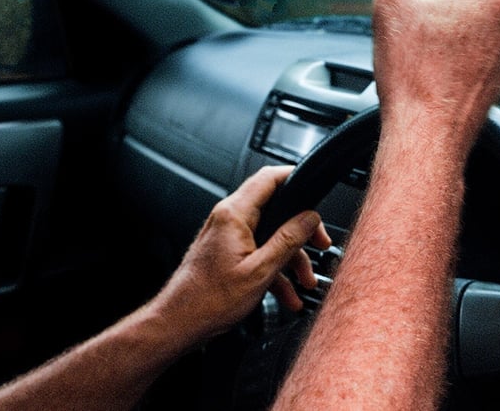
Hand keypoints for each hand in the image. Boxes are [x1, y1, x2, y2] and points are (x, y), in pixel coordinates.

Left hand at [152, 166, 329, 340]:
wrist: (178, 323)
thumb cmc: (208, 301)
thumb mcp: (260, 271)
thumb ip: (288, 240)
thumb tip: (309, 218)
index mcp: (234, 215)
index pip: (269, 179)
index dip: (295, 177)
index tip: (315, 189)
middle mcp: (228, 219)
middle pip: (276, 210)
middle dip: (302, 231)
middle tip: (320, 244)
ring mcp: (227, 236)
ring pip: (270, 236)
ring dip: (291, 259)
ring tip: (305, 282)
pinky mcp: (227, 252)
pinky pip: (259, 252)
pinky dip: (275, 270)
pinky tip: (287, 294)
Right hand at [372, 0, 499, 147]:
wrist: (427, 134)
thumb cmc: (415, 72)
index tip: (411, 10)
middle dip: (428, 6)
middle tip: (415, 36)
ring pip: (457, 21)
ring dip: (435, 31)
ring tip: (423, 57)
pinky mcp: (496, 76)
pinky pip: (463, 51)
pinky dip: (445, 57)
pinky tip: (432, 73)